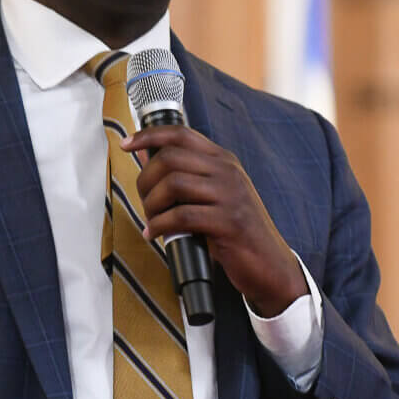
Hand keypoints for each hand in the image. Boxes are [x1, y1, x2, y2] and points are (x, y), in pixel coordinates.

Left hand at [121, 126, 307, 317]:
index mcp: (224, 161)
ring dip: (152, 204)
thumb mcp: (218, 195)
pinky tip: (156, 234)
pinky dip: (161, 225)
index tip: (127, 145)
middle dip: (146, 180)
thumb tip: (148, 161)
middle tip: (144, 201)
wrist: (271, 264)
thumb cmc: (237, 232)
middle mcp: (228, 171)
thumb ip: (190, 177)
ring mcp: (230, 195)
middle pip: (170, 157)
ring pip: (173, 184)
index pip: (181, 134)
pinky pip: (182, 216)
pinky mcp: (229, 222)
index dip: (149, 136)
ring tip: (152, 220)